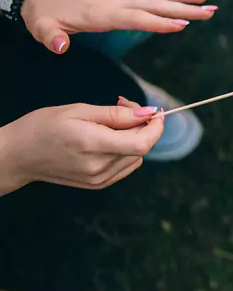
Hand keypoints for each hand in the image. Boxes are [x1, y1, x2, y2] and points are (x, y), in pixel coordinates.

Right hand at [0, 100, 162, 194]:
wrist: (18, 155)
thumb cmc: (44, 126)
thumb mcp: (80, 110)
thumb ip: (117, 114)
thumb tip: (147, 114)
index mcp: (92, 145)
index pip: (142, 143)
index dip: (156, 127)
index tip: (156, 112)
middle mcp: (98, 167)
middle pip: (141, 148)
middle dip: (142, 125)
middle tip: (124, 106)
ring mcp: (98, 179)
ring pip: (137, 157)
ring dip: (134, 137)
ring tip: (111, 122)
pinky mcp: (98, 184)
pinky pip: (126, 165)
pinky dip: (126, 150)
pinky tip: (108, 138)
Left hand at [20, 0, 215, 53]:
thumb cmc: (43, 12)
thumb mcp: (41, 26)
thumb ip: (52, 36)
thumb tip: (60, 47)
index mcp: (101, 12)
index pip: (136, 17)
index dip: (158, 22)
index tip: (183, 25)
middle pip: (156, 3)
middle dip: (185, 7)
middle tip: (212, 10)